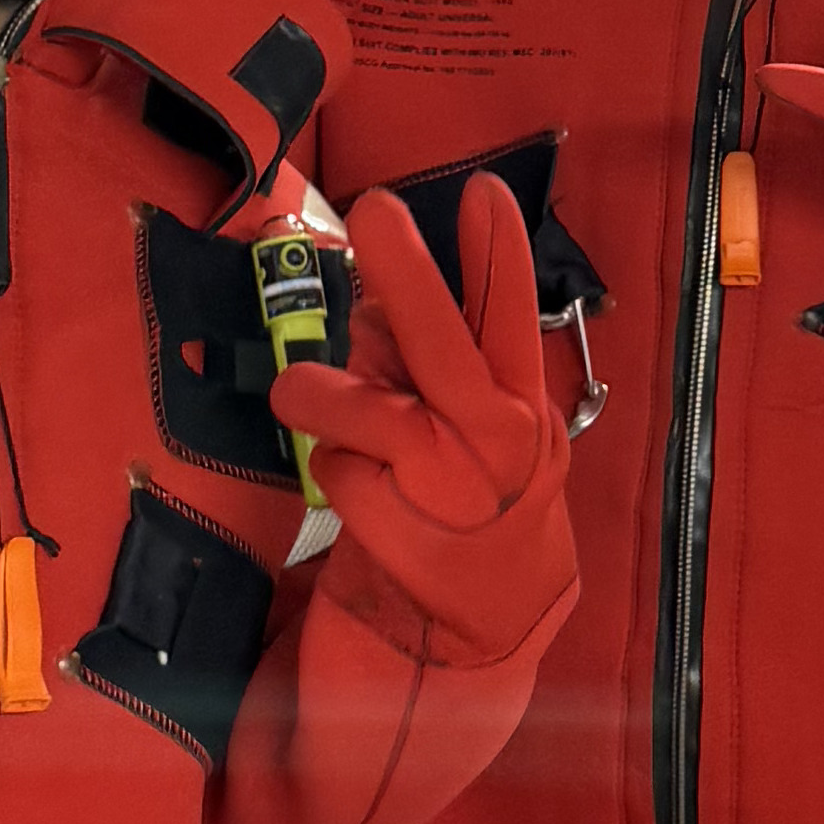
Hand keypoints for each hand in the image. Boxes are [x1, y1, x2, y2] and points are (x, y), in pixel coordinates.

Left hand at [295, 176, 575, 674]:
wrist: (481, 631)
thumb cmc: (473, 504)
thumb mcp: (476, 432)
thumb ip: (430, 369)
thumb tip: (369, 309)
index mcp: (522, 411)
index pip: (511, 322)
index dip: (497, 257)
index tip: (481, 191)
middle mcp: (498, 447)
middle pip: (448, 349)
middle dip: (411, 274)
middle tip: (375, 208)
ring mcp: (450, 494)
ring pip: (370, 411)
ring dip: (323, 394)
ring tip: (301, 393)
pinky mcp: (402, 537)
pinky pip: (338, 470)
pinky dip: (334, 469)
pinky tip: (353, 487)